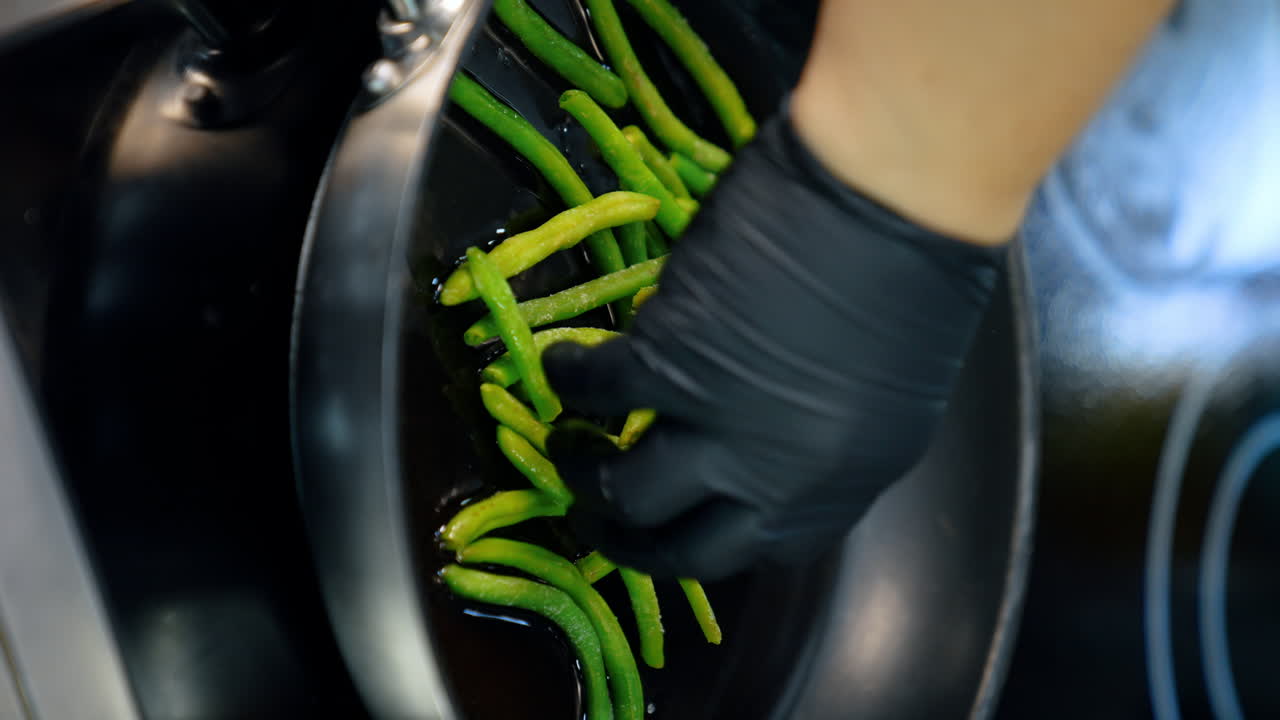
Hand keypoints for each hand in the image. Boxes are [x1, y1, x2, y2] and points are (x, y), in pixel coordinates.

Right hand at [544, 107, 1003, 580]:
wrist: (900, 192)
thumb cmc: (913, 270)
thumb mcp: (884, 397)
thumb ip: (813, 438)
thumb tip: (751, 438)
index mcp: (838, 489)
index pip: (745, 554)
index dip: (687, 545)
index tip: (657, 528)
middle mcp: (776, 480)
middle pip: (676, 547)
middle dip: (621, 538)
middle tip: (591, 512)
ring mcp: (722, 428)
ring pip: (624, 487)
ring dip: (582, 469)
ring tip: (565, 445)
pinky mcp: (673, 362)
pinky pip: (598, 392)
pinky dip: (569, 380)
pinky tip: (561, 364)